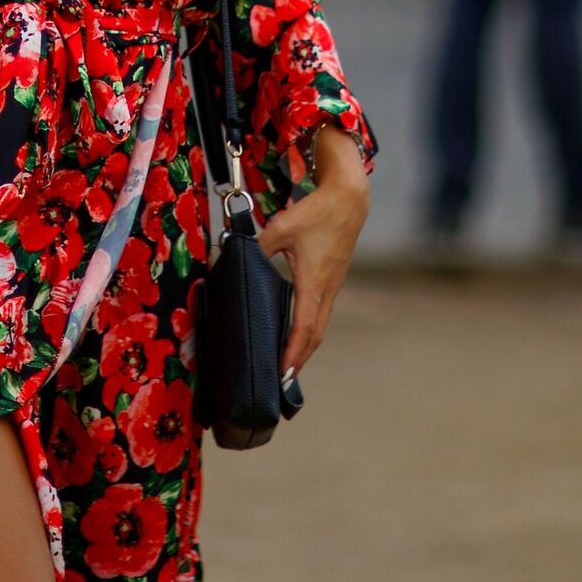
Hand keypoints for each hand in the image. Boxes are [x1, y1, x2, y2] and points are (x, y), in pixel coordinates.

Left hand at [256, 124, 369, 377]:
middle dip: (299, 360)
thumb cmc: (316, 213)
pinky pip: (321, 312)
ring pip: (320, 325)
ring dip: (306, 347)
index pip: (303, 328)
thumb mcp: (280, 228)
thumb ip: (256, 247)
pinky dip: (310, 329)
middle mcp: (327, 290)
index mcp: (314, 283)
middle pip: (314, 335)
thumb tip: (232, 257)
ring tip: (289, 365)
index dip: (292, 354)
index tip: (283, 374)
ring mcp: (332, 286)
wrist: (349, 199)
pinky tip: (297, 333)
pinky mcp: (333, 279)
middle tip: (283, 382)